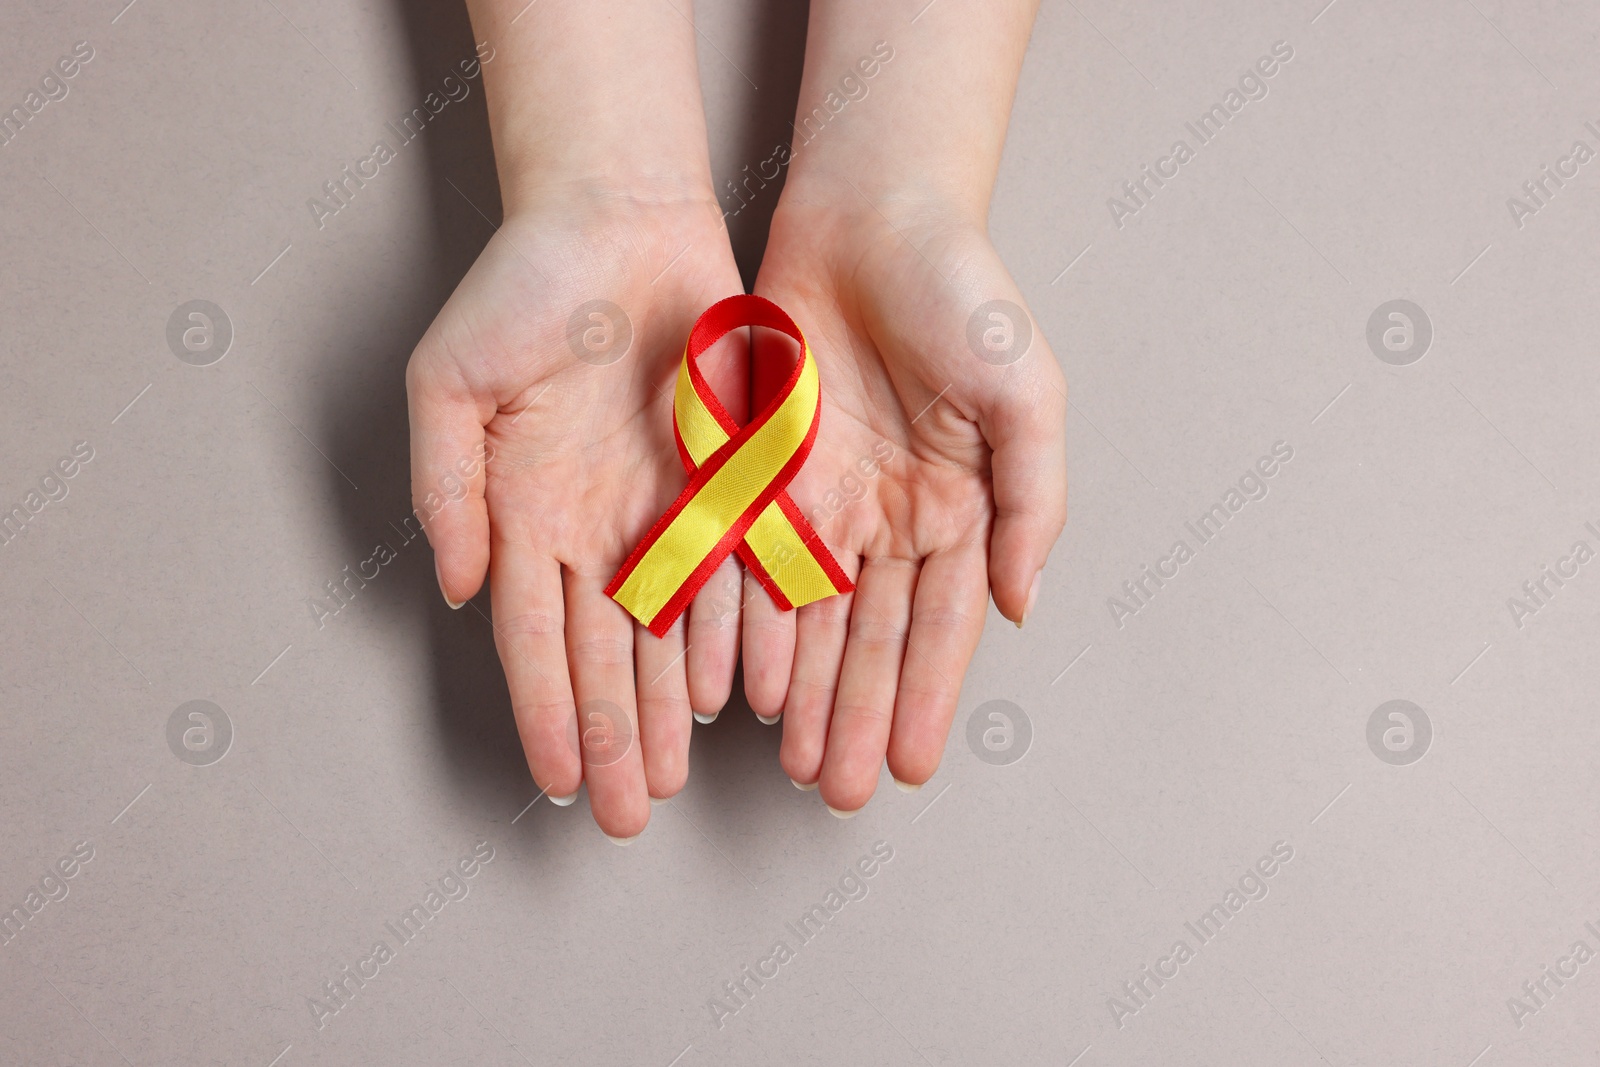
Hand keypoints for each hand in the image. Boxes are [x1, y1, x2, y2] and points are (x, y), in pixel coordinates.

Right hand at [406, 190, 747, 839]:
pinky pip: (730, 572)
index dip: (546, 710)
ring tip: (671, 777)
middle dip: (613, 736)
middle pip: (603, 655)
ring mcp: (659, 508)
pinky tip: (732, 693)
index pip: (532, 637)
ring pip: (667, 631)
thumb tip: (458, 590)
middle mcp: (593, 527)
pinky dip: (730, 633)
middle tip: (624, 815)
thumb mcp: (450, 382)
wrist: (618, 219)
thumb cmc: (523, 289)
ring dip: (668, 708)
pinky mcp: (723, 479)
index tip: (558, 782)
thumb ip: (447, 488)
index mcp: (523, 513)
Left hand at [741, 196, 1066, 812]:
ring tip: (790, 760)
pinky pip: (749, 562)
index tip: (905, 767)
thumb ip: (1033, 502)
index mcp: (957, 508)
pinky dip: (746, 624)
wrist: (871, 214)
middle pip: (867, 639)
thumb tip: (1022, 606)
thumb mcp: (1026, 394)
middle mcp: (889, 517)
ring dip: (800, 691)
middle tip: (837, 791)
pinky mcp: (761, 471)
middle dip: (854, 716)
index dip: (921, 697)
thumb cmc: (963, 293)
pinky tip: (740, 683)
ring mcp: (823, 499)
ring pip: (806, 618)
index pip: (938, 625)